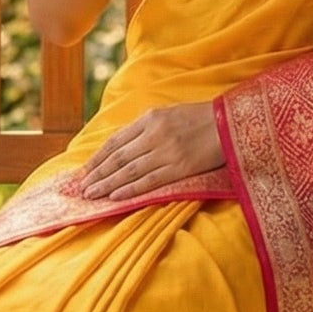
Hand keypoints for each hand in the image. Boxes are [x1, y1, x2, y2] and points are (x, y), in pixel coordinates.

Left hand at [78, 99, 224, 199]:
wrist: (230, 124)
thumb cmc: (200, 118)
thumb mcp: (169, 114)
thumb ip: (146, 127)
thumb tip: (123, 146)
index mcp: (150, 119)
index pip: (116, 141)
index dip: (98, 158)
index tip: (85, 171)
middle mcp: (154, 134)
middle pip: (118, 157)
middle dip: (98, 174)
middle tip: (82, 189)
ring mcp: (166, 152)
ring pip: (129, 171)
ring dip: (108, 185)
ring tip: (92, 195)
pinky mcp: (179, 168)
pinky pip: (149, 181)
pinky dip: (130, 190)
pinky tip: (115, 197)